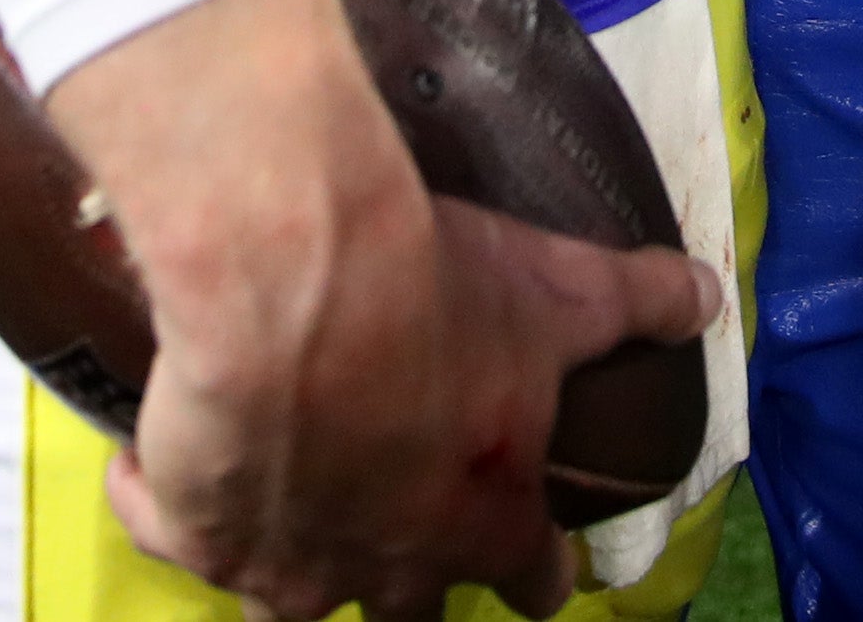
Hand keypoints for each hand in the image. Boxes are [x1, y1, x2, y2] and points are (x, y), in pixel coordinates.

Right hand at [49, 0, 719, 621]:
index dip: (539, 573)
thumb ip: (634, 301)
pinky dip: (164, 499)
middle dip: (411, 587)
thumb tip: (707, 295)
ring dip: (290, 553)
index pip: (529, 574)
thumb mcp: (561, 287)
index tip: (545, 577)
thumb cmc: (438, 287)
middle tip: (407, 551)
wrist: (293, 274)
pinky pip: (169, 527)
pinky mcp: (192, 524)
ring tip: (282, 506)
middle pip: (406, 612)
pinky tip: (155, 463)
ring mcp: (284, 558)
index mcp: (482, 512)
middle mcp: (385, 559)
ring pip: (289, 596)